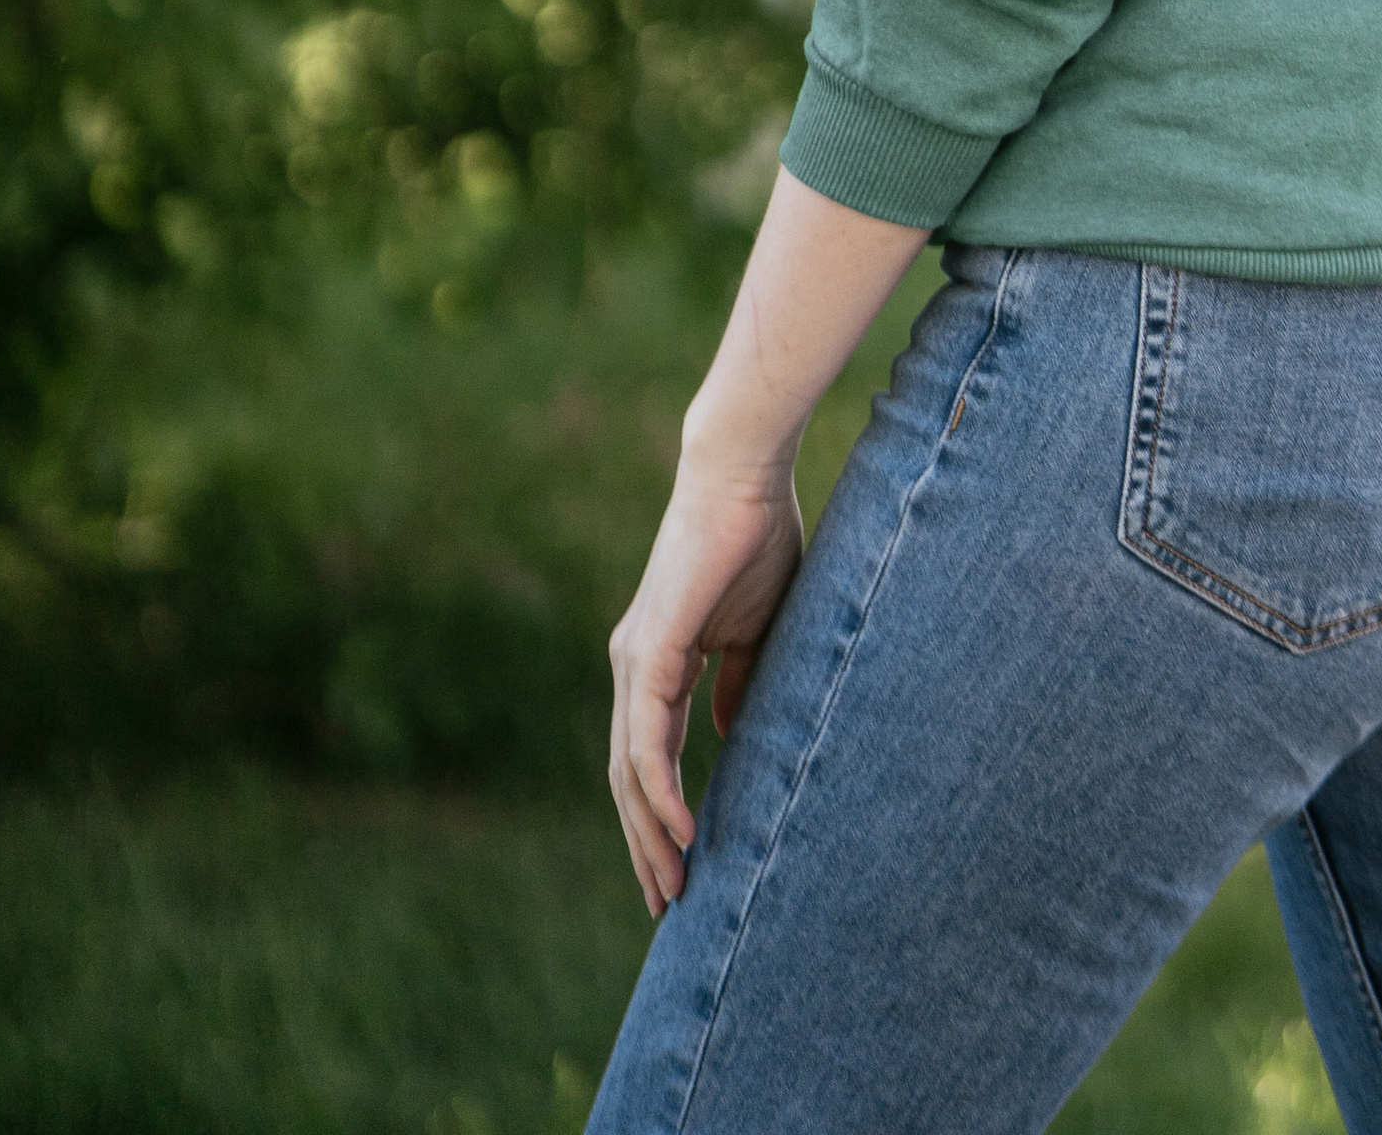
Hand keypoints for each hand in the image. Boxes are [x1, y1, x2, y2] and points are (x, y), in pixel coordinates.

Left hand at [606, 450, 803, 916]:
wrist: (742, 476)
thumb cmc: (755, 539)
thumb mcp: (754, 631)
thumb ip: (739, 683)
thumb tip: (730, 735)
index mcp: (655, 661)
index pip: (647, 757)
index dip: (659, 816)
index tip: (680, 869)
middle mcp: (633, 666)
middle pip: (626, 780)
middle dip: (644, 846)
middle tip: (667, 905)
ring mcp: (635, 660)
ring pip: (629, 771)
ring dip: (649, 836)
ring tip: (674, 887)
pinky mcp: (651, 650)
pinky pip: (646, 740)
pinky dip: (660, 791)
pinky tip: (682, 832)